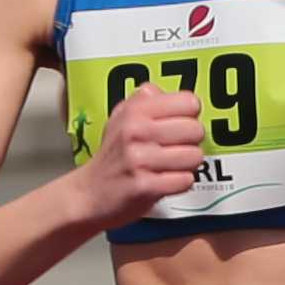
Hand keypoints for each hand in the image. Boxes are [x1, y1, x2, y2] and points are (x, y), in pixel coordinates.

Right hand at [71, 78, 206, 225]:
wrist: (88, 193)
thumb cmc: (112, 156)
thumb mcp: (121, 119)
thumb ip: (144, 101)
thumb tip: (162, 91)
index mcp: (134, 111)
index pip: (189, 102)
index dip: (189, 116)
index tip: (179, 124)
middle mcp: (136, 131)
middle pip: (196, 129)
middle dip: (191, 142)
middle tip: (174, 149)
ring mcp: (139, 159)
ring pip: (195, 156)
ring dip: (187, 165)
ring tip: (168, 166)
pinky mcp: (145, 185)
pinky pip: (186, 180)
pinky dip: (179, 183)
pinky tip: (164, 180)